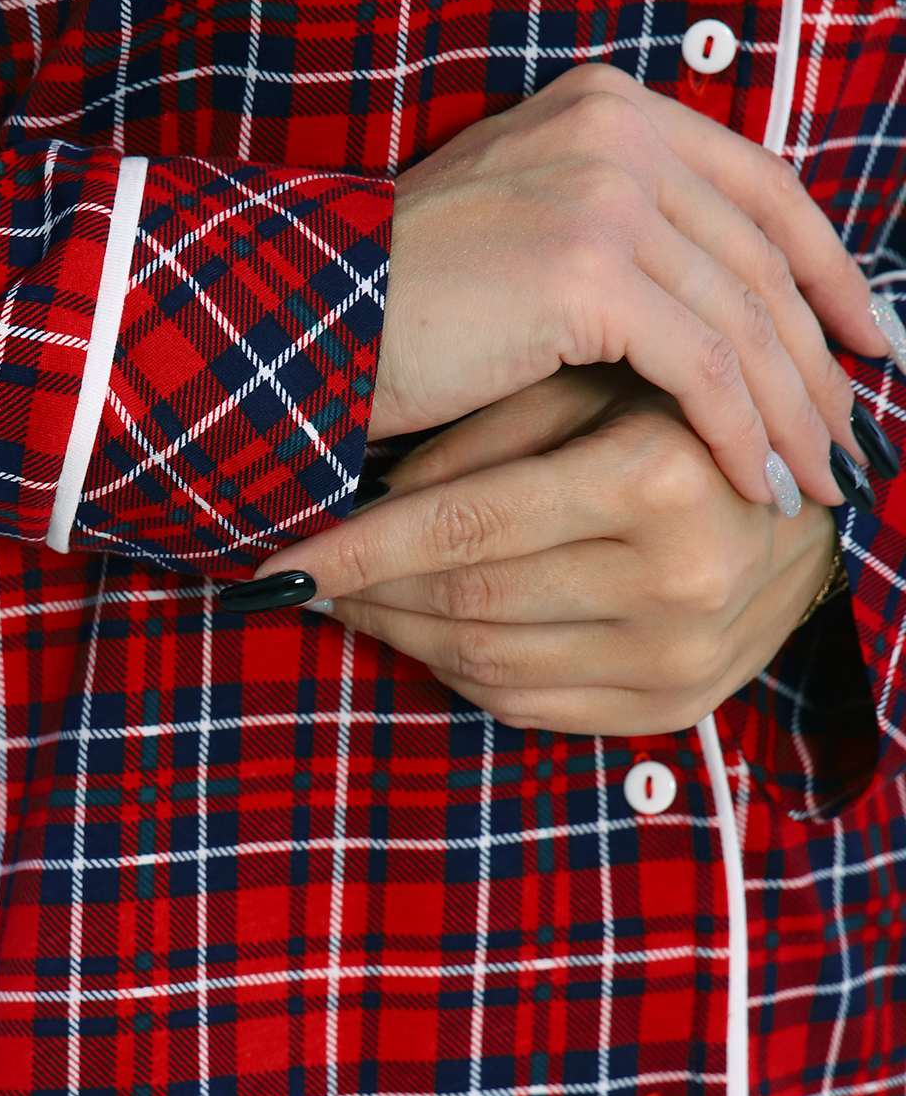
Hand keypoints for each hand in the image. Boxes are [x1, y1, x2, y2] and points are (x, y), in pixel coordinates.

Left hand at [260, 368, 837, 737]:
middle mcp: (677, 580)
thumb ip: (483, 435)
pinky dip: (459, 676)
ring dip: (403, 638)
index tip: (282, 560)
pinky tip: (424, 637)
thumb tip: (367, 498)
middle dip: (369, 596)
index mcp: (659, 477)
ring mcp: (683, 658)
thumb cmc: (679, 418)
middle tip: (308, 578)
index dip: (359, 549)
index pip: (466, 529)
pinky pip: (531, 708)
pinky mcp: (677, 709)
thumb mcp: (589, 386)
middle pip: (469, 604)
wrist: (813, 502)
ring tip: (354, 604)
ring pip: (488, 667)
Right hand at [370, 62, 884, 510]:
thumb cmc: (402, 307)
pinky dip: (739, 431)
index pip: (760, 186)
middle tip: (855, 436)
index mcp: (608, 109)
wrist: (302, 323)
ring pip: (744, 315)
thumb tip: (720, 314)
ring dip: (792, 410)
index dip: (827, 267)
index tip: (866, 339)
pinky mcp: (585, 268)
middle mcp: (616, 128)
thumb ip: (623, 243)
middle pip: (764, 254)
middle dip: (821, 358)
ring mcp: (602, 189)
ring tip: (817, 481)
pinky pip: (700, 365)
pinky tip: (759, 483)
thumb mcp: (529, 242)